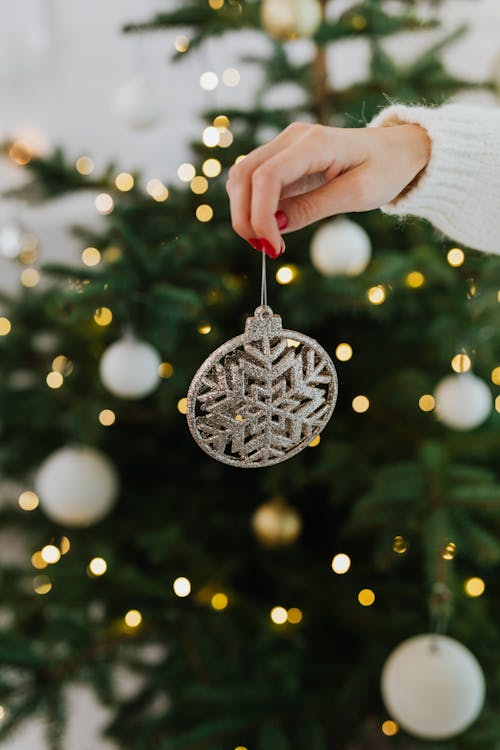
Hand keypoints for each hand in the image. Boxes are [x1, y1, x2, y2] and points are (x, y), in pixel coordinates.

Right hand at [226, 121, 430, 257]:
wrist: (399, 149)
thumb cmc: (385, 169)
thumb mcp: (356, 195)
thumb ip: (312, 209)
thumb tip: (274, 227)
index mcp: (315, 143)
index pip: (267, 178)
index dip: (260, 217)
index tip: (272, 248)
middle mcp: (293, 137)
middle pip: (244, 175)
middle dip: (245, 217)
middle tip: (264, 249)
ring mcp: (285, 144)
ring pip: (242, 177)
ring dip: (245, 213)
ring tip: (268, 242)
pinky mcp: (283, 157)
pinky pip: (254, 181)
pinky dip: (253, 207)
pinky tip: (272, 228)